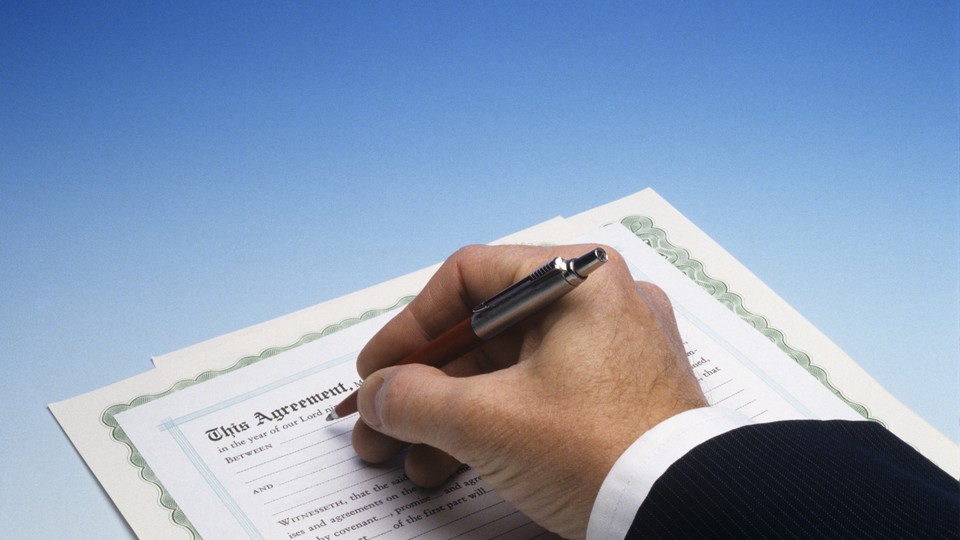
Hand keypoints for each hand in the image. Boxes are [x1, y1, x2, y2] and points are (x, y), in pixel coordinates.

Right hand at [350, 244, 705, 538]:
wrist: (687, 512)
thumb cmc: (602, 452)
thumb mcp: (487, 422)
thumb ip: (413, 400)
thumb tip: (376, 395)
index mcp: (576, 279)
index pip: (467, 279)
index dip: (409, 327)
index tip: (375, 369)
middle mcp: (597, 302)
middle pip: (481, 330)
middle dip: (421, 384)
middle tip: (379, 422)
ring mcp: (609, 349)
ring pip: (506, 368)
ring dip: (447, 412)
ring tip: (403, 457)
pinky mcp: (614, 394)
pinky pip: (537, 393)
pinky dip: (491, 422)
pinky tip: (446, 463)